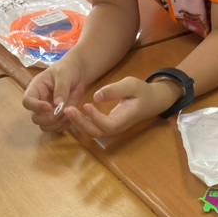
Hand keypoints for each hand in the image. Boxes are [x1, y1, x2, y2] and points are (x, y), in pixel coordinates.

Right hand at [22, 56, 86, 132]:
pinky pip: (56, 128)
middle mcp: (38, 103)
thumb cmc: (66, 70)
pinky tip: (71, 116)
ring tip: (68, 112)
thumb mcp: (64, 74)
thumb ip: (61, 88)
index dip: (36, 107)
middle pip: (35, 118)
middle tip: (62, 110)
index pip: (27, 102)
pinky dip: (64, 126)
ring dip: (57, 123)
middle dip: (49, 118)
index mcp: (35, 89)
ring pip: (45, 127)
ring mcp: (47, 112)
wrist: (76, 74)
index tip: (48, 106)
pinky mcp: (57, 118)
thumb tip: (58, 104)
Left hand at [63, 76, 181, 136]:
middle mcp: (116, 127)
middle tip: (67, 110)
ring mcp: (111, 128)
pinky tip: (72, 112)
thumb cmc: (142, 92)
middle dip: (81, 123)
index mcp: (124, 118)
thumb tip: (96, 96)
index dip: (96, 118)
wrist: (150, 101)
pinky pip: (92, 127)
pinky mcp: (106, 125)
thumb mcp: (131, 84)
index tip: (86, 105)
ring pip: (92, 131)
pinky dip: (81, 122)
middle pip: (96, 132)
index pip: (108, 124)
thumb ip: (115, 90)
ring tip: (67, 110)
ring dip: (79, 123)